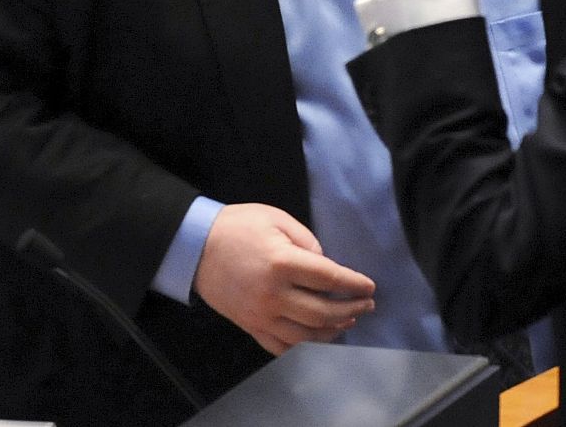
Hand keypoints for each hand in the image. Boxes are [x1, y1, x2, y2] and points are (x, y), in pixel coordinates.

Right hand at [193, 203, 375, 354]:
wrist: (195, 246)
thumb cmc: (238, 226)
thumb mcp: (277, 219)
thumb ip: (307, 241)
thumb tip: (324, 264)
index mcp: (282, 263)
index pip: (329, 279)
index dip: (354, 284)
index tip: (370, 286)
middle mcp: (273, 294)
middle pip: (322, 312)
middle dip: (350, 309)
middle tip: (366, 304)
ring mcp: (261, 315)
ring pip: (305, 336)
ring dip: (332, 331)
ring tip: (347, 320)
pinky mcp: (250, 326)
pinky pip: (281, 347)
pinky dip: (304, 347)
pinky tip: (318, 338)